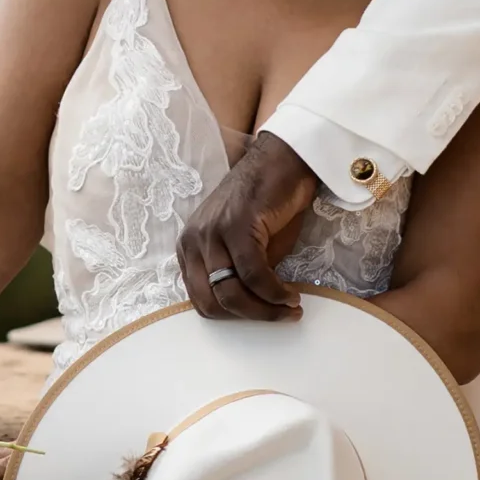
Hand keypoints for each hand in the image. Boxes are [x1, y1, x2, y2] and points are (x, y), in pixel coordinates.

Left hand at [178, 132, 316, 321]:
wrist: (283, 161)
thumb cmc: (268, 203)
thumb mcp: (247, 246)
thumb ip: (239, 274)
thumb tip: (251, 309)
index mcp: (189, 246)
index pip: (200, 299)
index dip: (232, 316)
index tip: (260, 317)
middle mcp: (193, 240)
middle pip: (211, 302)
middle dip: (248, 317)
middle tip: (279, 317)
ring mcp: (211, 232)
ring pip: (230, 293)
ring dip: (264, 310)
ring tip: (290, 308)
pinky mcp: (236, 226)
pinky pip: (253, 274)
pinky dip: (274, 292)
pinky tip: (290, 296)